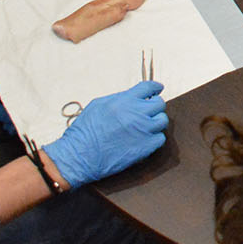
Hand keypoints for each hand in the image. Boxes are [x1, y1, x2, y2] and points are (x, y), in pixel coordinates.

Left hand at [0, 66, 13, 131]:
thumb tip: (12, 118)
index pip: (16, 99)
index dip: (19, 114)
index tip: (18, 127)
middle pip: (12, 100)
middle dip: (13, 115)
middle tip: (11, 130)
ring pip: (5, 100)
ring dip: (6, 114)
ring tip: (6, 128)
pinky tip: (0, 118)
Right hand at [43, 80, 167, 188]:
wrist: (79, 156)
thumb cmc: (84, 132)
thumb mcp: (98, 105)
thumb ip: (118, 99)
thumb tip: (131, 97)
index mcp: (124, 101)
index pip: (148, 88)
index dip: (154, 88)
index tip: (157, 89)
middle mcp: (136, 113)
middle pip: (159, 103)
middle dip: (154, 106)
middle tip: (148, 112)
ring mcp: (143, 130)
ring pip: (162, 120)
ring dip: (156, 122)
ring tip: (147, 126)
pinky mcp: (145, 147)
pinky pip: (160, 138)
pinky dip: (154, 138)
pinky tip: (145, 139)